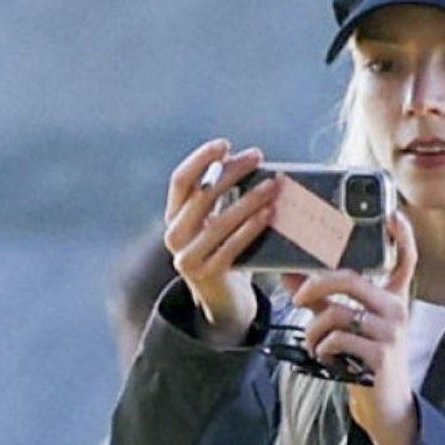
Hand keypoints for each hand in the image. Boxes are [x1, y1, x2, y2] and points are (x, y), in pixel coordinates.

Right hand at [163, 139, 280, 343]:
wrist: (224, 300)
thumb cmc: (224, 250)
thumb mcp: (216, 221)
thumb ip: (221, 197)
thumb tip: (248, 161)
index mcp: (173, 217)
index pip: (181, 180)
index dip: (201, 159)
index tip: (225, 144)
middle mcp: (174, 236)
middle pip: (202, 196)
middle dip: (231, 173)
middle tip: (257, 158)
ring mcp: (188, 258)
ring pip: (219, 222)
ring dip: (247, 200)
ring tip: (271, 185)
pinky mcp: (208, 274)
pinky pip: (231, 246)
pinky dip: (250, 229)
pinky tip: (268, 214)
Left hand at [285, 210, 418, 444]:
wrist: (384, 403)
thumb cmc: (364, 358)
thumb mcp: (346, 324)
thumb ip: (322, 298)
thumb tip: (287, 274)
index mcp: (392, 297)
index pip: (405, 260)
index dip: (402, 236)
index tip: (393, 215)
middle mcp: (397, 310)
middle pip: (353, 279)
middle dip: (317, 284)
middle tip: (298, 298)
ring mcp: (391, 332)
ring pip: (339, 312)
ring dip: (314, 329)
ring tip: (313, 343)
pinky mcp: (381, 356)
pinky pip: (340, 339)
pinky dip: (323, 347)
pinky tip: (325, 357)